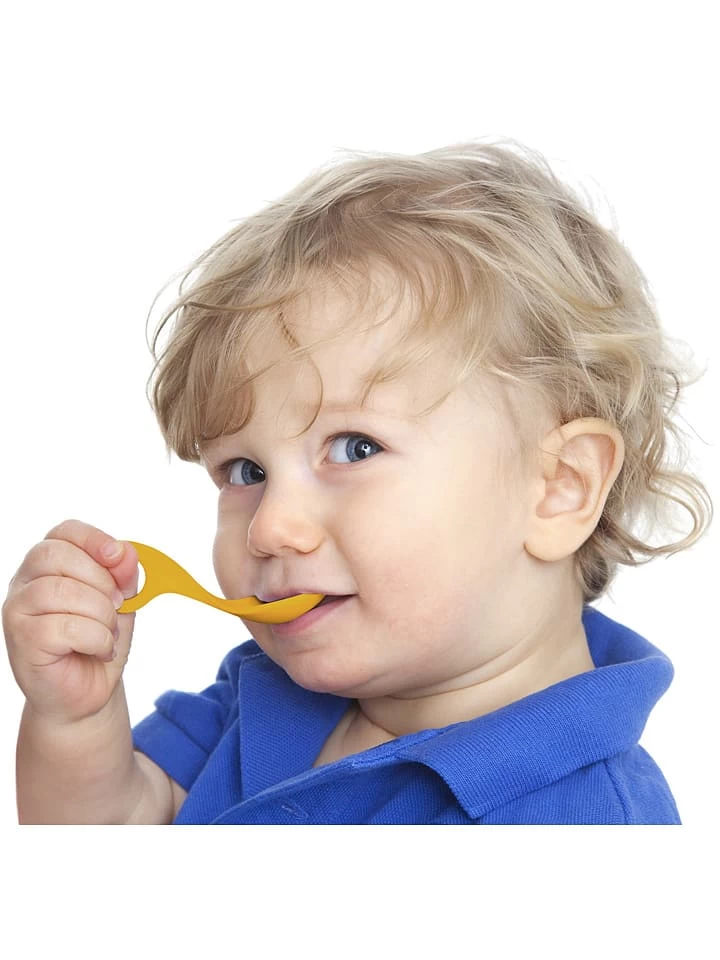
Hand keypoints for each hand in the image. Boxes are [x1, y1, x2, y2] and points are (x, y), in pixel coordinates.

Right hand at [2, 519, 138, 723]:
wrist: (87, 693)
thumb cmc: (98, 641)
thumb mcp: (120, 602)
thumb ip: (123, 575)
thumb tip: (124, 551)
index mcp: (49, 564)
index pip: (64, 532)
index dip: (94, 538)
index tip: (118, 556)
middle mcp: (26, 582)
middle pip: (58, 556)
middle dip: (101, 580)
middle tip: (117, 606)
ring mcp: (18, 610)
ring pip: (63, 592)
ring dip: (102, 615)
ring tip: (108, 633)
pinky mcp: (21, 640)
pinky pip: (64, 627)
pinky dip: (96, 639)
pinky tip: (100, 649)